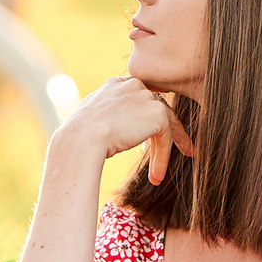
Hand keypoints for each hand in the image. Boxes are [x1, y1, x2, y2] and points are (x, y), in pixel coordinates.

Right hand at [60, 76, 196, 183]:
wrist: (81, 139)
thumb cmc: (78, 136)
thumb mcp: (92, 119)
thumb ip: (109, 117)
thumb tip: (116, 130)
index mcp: (116, 84)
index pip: (139, 98)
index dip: (147, 117)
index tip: (154, 132)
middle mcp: (133, 85)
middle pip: (156, 109)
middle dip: (168, 131)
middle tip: (182, 148)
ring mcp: (146, 97)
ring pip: (164, 125)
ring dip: (164, 152)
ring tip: (158, 176)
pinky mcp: (157, 113)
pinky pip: (166, 138)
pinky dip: (162, 158)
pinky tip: (155, 177)